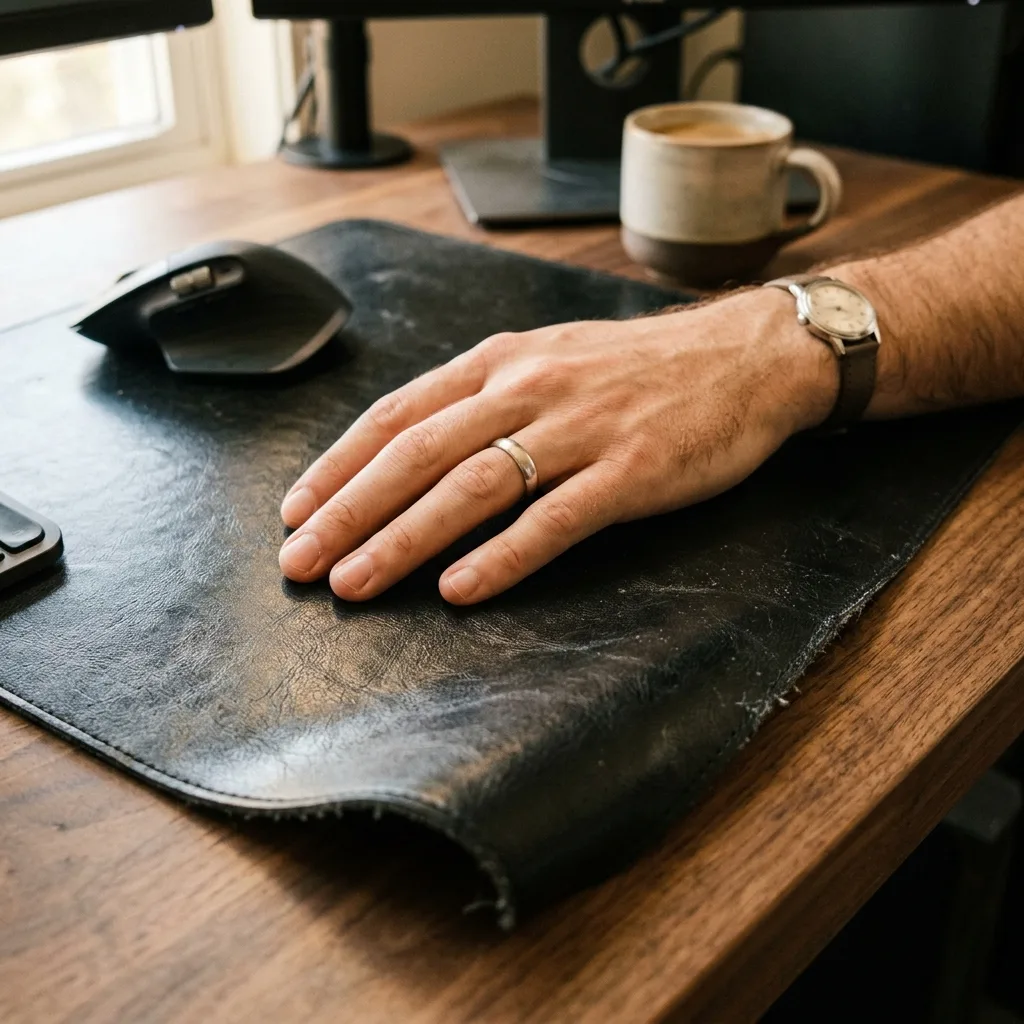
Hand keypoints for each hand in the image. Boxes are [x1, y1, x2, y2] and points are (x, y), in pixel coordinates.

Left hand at [278, 288, 834, 604]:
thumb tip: (414, 449)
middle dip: (348, 512)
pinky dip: (502, 557)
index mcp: (501, 362)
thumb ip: (484, 396)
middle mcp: (528, 388)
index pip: (399, 415)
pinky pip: (555, 519)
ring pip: (472, 487)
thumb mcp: (550, 358)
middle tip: (299, 563)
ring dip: (404, 539)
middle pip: (418, 454)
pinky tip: (460, 590)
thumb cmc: (640, 367)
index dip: (340, 465)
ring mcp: (580, 429)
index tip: (297, 510)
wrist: (745, 355)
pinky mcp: (631, 470)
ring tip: (355, 583)